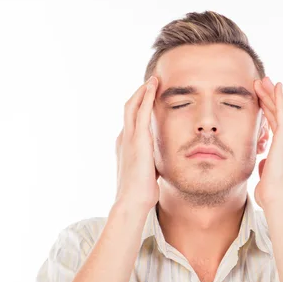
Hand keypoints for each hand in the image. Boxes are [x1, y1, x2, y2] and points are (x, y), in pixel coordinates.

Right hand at [114, 76, 159, 211]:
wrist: (132, 201)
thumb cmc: (141, 192)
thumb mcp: (148, 172)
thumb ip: (151, 162)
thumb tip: (159, 165)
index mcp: (125, 145)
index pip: (131, 121)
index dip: (139, 107)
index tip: (148, 97)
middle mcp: (124, 138)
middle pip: (129, 108)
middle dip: (139, 94)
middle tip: (151, 82)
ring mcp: (129, 137)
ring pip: (133, 106)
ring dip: (143, 91)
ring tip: (153, 80)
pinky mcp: (138, 139)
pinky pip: (142, 111)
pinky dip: (147, 97)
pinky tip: (153, 87)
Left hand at [253, 76, 282, 208]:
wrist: (279, 201)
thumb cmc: (271, 193)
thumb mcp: (267, 174)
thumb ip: (266, 165)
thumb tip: (263, 163)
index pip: (277, 123)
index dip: (270, 109)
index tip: (261, 97)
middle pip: (280, 113)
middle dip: (270, 97)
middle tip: (262, 82)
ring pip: (280, 110)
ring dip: (271, 94)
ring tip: (262, 80)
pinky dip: (279, 98)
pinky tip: (276, 86)